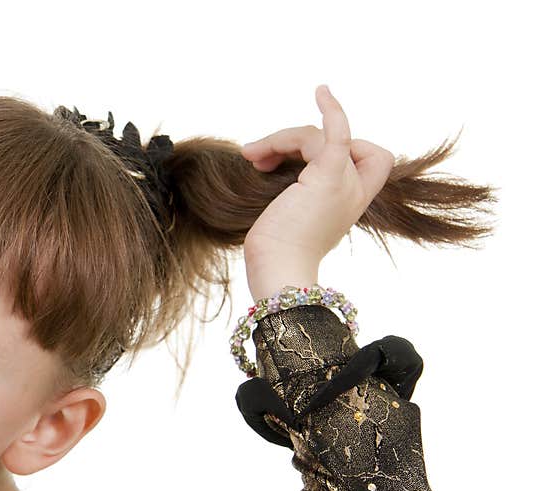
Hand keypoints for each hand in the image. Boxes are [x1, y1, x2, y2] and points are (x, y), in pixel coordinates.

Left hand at [241, 85, 394, 266]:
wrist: (277, 269)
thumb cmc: (275, 251)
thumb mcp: (290, 214)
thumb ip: (296, 188)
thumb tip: (268, 160)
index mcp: (350, 202)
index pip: (370, 159)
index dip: (341, 144)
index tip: (292, 157)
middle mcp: (354, 191)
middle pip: (335, 140)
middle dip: (296, 140)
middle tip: (258, 156)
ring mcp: (345, 183)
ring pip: (314, 136)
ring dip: (278, 139)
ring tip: (251, 156)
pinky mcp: (329, 177)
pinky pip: (337, 132)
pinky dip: (331, 109)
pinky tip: (321, 90)